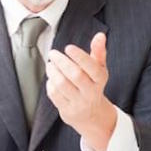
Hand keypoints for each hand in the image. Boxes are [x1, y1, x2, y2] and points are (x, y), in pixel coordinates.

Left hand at [46, 32, 116, 150]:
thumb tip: (100, 35)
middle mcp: (90, 92)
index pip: (92, 67)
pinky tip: (51, 78)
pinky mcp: (67, 110)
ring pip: (62, 85)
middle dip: (62, 62)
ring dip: (53, 72)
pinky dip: (50, 84)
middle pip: (75, 75)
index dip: (80, 57)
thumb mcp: (99, 69)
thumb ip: (98, 51)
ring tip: (50, 64)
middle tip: (53, 54)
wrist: (91, 115)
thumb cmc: (92, 85)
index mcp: (100, 79)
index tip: (68, 47)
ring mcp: (78, 103)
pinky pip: (54, 95)